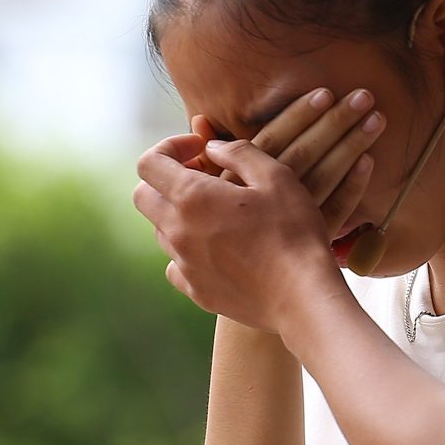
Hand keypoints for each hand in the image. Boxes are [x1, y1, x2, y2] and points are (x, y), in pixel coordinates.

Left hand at [135, 93, 385, 330]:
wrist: (301, 296)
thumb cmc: (293, 232)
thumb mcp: (276, 177)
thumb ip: (239, 152)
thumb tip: (212, 148)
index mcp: (192, 197)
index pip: (149, 163)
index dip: (169, 148)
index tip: (200, 150)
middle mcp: (177, 231)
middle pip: (143, 196)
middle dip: (165, 179)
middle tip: (202, 177)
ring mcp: (183, 264)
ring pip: (160, 230)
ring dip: (178, 214)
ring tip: (217, 213)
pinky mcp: (195, 290)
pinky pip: (175, 265)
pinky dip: (188, 251)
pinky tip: (217, 248)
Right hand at [216, 88, 385, 241]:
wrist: (251, 299)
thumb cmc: (224, 243)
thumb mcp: (207, 199)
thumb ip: (206, 158)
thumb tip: (200, 120)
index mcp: (230, 187)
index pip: (263, 141)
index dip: (297, 116)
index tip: (324, 93)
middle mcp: (261, 201)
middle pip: (299, 152)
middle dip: (330, 120)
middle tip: (360, 95)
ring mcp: (290, 223)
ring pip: (324, 175)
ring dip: (350, 142)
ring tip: (374, 114)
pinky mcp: (313, 241)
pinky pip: (339, 210)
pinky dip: (354, 186)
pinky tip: (369, 161)